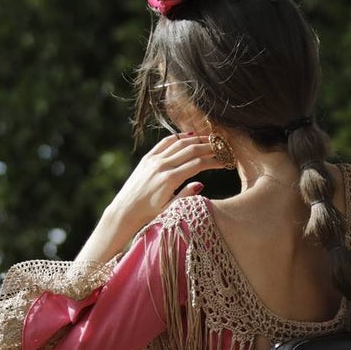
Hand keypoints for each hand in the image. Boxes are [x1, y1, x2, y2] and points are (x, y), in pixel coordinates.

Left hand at [77, 133, 218, 262]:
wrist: (125, 210)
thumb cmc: (149, 214)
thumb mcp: (170, 209)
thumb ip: (186, 195)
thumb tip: (201, 183)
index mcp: (170, 180)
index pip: (198, 164)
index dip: (214, 161)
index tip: (225, 161)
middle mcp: (162, 166)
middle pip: (192, 150)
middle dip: (209, 147)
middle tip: (222, 147)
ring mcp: (154, 160)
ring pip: (180, 143)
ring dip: (197, 140)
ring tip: (210, 140)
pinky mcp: (147, 158)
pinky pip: (165, 142)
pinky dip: (178, 137)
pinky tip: (189, 135)